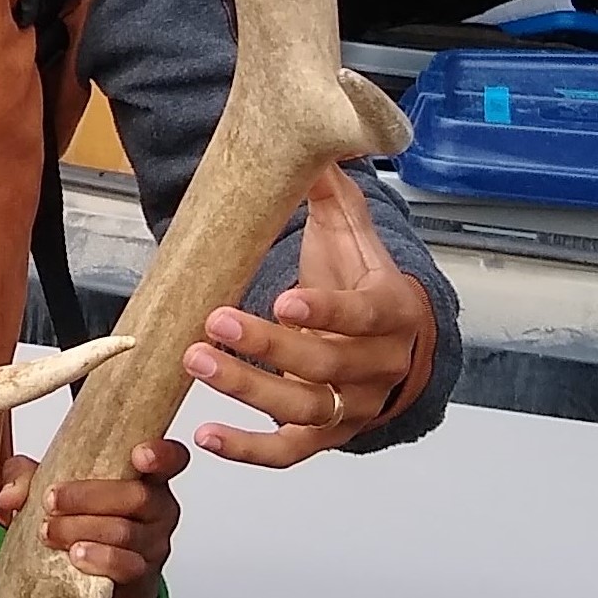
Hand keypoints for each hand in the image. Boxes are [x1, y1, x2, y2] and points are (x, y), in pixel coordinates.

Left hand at [0, 438, 187, 597]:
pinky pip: (126, 566)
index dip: (161, 454)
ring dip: (81, 529)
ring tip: (49, 531)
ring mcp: (153, 544)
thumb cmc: (82, 526)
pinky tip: (76, 556)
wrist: (92, 587)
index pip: (171, 459)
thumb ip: (28, 479)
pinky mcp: (141, 577)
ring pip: (125, 532)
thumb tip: (8, 493)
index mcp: (145, 479)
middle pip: (136, 496)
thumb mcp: (56, 493)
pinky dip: (99, 559)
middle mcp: (157, 509)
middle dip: (88, 496)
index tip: (138, 455)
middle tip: (51, 500)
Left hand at [182, 165, 434, 467]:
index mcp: (393, 312)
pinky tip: (207, 435)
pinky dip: (249, 449)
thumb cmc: (368, 285)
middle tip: (213, 323)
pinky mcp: (328, 436)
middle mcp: (379, 366)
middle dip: (267, 346)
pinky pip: (290, 452)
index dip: (327, 312)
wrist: (401, 346)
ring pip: (304, 408)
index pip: (364, 316)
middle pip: (326, 365)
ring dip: (247, 389)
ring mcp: (354, 406)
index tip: (285, 299)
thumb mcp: (356, 238)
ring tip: (195, 361)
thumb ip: (333, 195)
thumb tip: (315, 145)